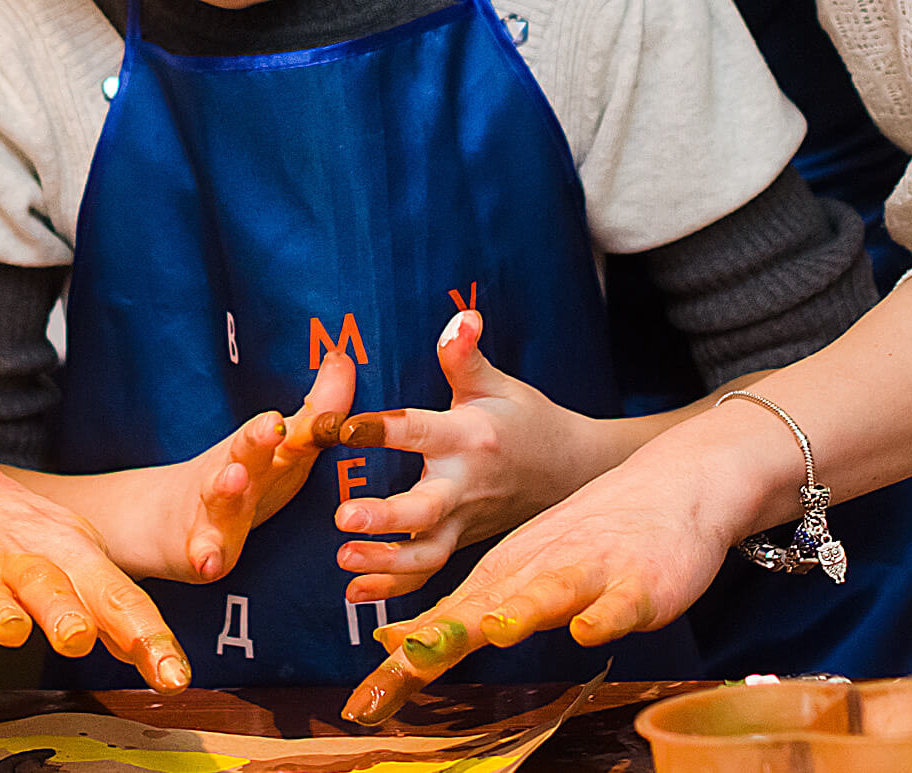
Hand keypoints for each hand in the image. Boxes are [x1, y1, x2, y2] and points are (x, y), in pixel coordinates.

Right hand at [0, 464, 193, 692]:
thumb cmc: (23, 532)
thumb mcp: (76, 553)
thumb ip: (109, 605)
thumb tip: (155, 654)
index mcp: (73, 554)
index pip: (117, 596)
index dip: (148, 636)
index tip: (172, 675)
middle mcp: (25, 561)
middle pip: (51, 588)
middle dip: (67, 615)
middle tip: (80, 639)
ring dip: (3, 615)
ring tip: (13, 633)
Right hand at [110, 346, 357, 582]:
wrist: (168, 516)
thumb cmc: (244, 475)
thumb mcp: (283, 444)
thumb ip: (319, 408)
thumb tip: (343, 356)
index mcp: (267, 448)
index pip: (295, 425)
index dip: (319, 409)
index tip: (335, 374)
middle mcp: (239, 470)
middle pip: (248, 448)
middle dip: (259, 435)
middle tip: (271, 424)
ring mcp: (216, 506)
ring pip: (220, 494)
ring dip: (226, 485)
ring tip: (232, 477)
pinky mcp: (201, 545)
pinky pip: (203, 551)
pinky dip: (204, 554)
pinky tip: (208, 561)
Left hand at [333, 310, 622, 601]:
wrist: (570, 470)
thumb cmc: (526, 419)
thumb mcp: (498, 383)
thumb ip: (465, 356)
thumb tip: (460, 316)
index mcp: (468, 438)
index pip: (420, 431)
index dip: (381, 429)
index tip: (341, 428)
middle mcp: (464, 485)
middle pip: (425, 509)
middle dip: (385, 518)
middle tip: (343, 517)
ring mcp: (464, 522)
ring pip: (427, 554)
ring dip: (384, 564)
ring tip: (344, 561)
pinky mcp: (461, 545)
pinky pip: (428, 575)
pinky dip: (393, 589)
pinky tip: (353, 594)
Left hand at [338, 426, 752, 723]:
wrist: (665, 489)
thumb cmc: (579, 543)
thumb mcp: (513, 576)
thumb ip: (460, 616)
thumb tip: (394, 647)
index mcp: (497, 577)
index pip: (440, 625)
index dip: (403, 666)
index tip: (364, 703)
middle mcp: (531, 574)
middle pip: (479, 612)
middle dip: (441, 642)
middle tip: (400, 664)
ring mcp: (585, 572)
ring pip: (548, 594)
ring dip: (520, 612)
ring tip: (493, 630)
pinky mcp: (636, 581)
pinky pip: (617, 603)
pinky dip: (601, 616)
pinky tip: (585, 630)